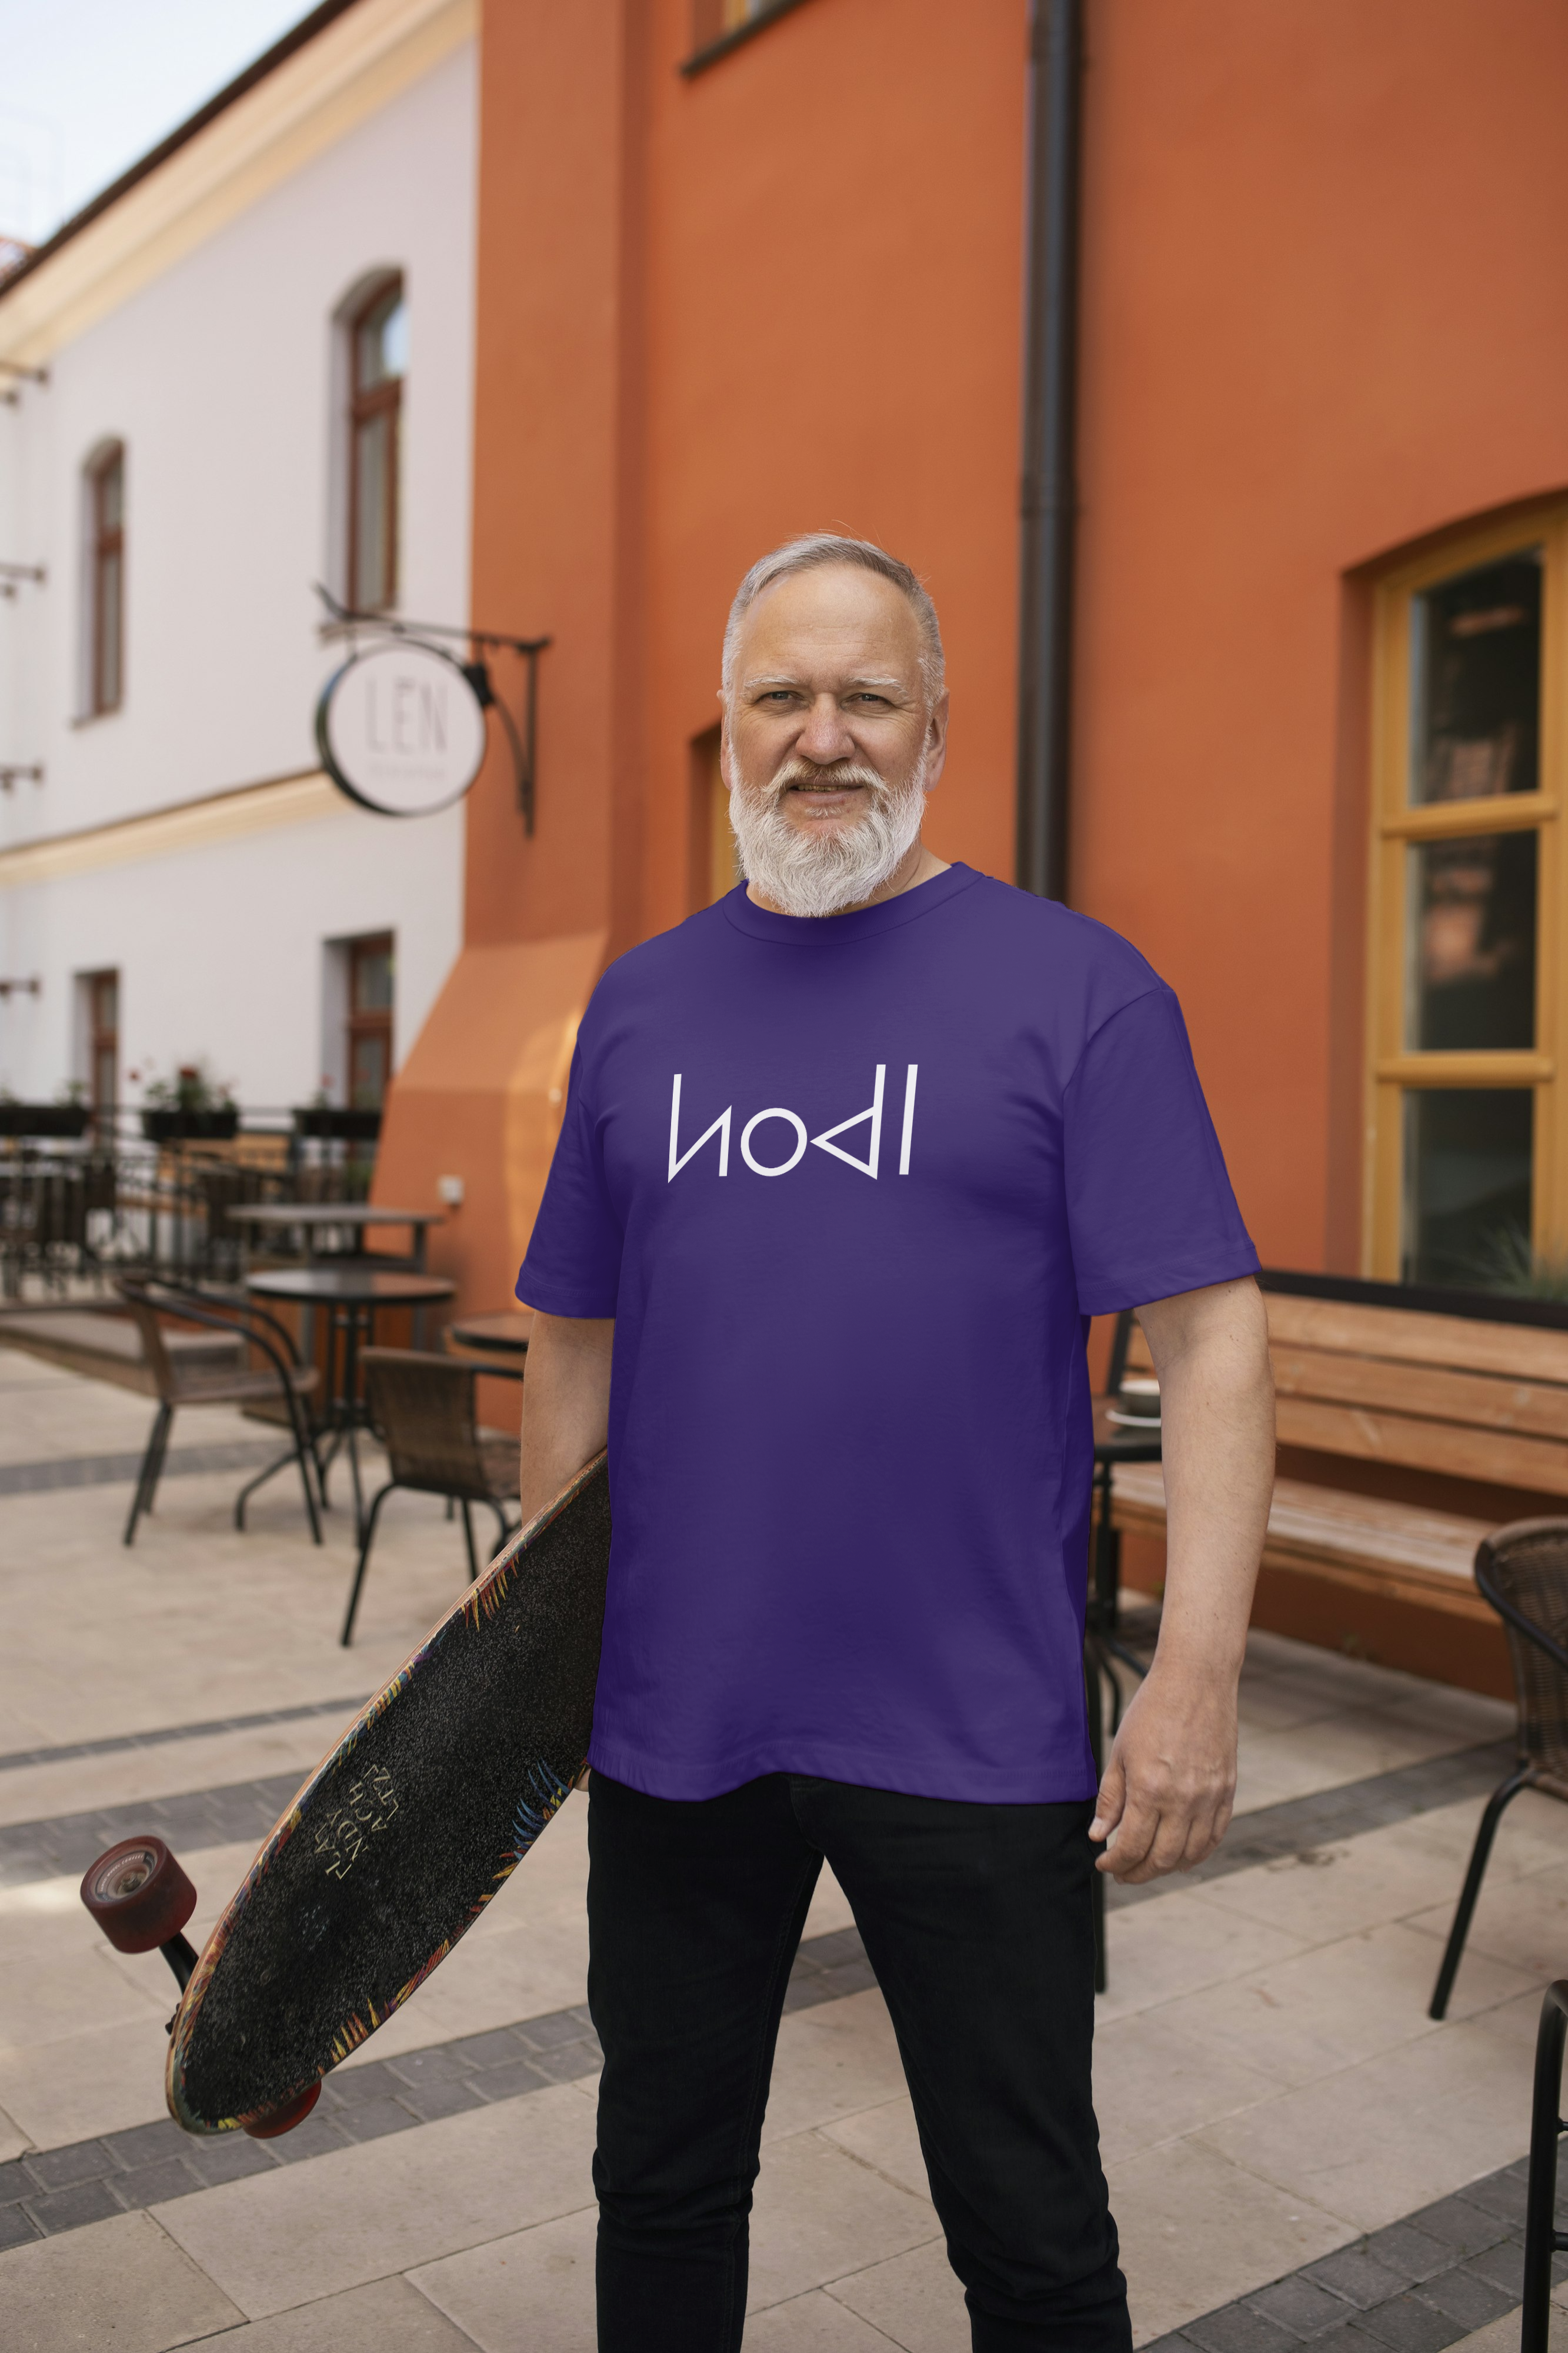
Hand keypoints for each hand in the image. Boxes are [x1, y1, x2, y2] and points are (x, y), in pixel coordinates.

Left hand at [1088, 1661, 1237, 1882]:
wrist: (1196, 1681)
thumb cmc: (1152, 1710)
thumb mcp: (1120, 1752)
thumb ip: (1110, 1799)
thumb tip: (1099, 1836)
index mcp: (1149, 1789)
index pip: (1131, 1847)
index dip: (1115, 1863)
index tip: (1103, 1863)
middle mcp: (1182, 1800)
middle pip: (1161, 1859)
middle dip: (1137, 1873)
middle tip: (1122, 1873)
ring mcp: (1209, 1798)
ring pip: (1190, 1855)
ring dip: (1167, 1869)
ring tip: (1148, 1866)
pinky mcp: (1227, 1792)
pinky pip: (1214, 1837)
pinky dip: (1197, 1854)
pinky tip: (1181, 1856)